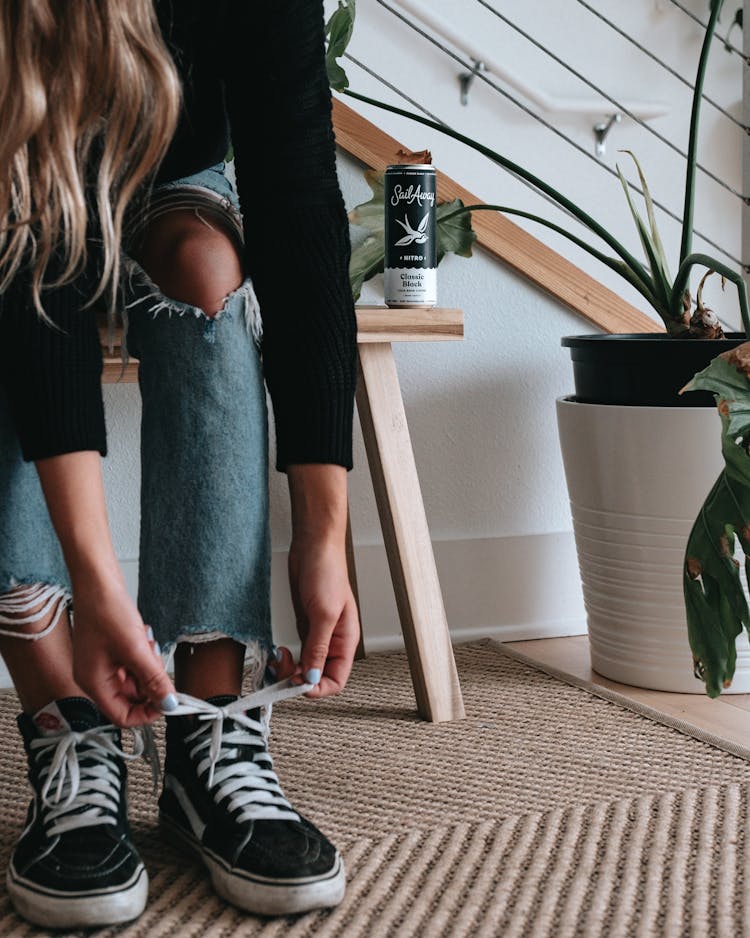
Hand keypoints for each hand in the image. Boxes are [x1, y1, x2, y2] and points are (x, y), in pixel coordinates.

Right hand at [34, 452, 174, 725]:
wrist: (97, 579)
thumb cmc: (108, 611)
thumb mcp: (136, 649)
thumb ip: (154, 680)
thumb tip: (169, 704)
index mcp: (94, 684)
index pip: (122, 716)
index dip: (147, 712)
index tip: (169, 700)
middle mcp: (94, 678)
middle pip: (130, 698)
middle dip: (150, 683)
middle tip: (157, 662)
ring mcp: (100, 663)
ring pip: (134, 679)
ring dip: (147, 666)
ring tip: (146, 643)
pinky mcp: (108, 650)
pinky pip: (131, 663)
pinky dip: (142, 654)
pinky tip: (142, 636)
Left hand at [277, 535, 359, 697]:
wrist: (314, 547)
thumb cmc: (327, 572)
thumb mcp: (324, 613)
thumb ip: (319, 647)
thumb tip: (313, 678)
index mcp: (346, 641)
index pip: (336, 680)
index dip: (317, 688)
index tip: (297, 684)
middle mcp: (334, 642)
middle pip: (319, 677)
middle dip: (299, 679)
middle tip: (282, 670)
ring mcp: (318, 635)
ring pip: (306, 666)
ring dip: (290, 669)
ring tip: (278, 660)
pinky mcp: (305, 626)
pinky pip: (297, 652)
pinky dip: (286, 657)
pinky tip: (278, 651)